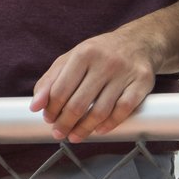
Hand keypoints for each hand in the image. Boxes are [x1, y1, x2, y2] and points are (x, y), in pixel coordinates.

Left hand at [30, 27, 159, 142]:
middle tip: (59, 133)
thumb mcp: (72, 58)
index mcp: (84, 53)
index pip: (61, 89)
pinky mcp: (142, 82)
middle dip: (65, 123)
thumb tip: (35, 106)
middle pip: (79, 103)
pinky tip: (99, 129)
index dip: (52, 109)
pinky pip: (124, 110)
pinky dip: (110, 124)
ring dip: (84, 129)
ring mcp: (125, 72)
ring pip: (101, 110)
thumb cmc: (100, 53)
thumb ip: (50, 80)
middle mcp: (106, 61)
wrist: (139, 42)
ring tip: (75, 136)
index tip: (48, 119)